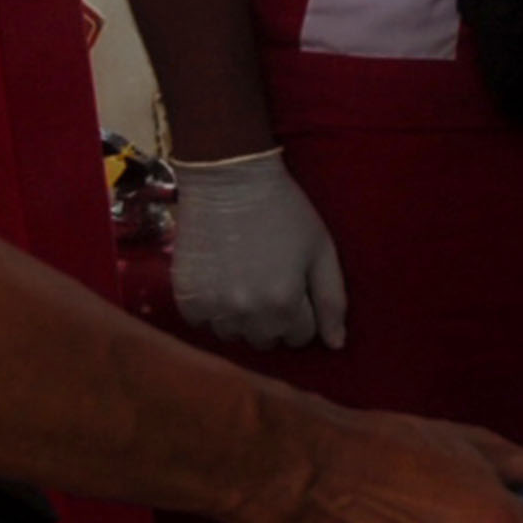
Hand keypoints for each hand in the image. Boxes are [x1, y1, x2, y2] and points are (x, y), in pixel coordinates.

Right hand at [169, 147, 347, 347]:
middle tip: (267, 281)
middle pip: (267, 340)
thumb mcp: (320, 248)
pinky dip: (210, 308)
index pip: (301, 336)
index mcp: (284, 303)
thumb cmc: (282, 209)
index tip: (294, 284)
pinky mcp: (186, 298)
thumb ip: (332, 300)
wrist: (227, 178)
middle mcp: (247, 313)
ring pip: (233, 335)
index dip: (302, 310)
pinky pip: (202, 322)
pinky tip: (218, 279)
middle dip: (273, 318)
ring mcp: (213, 307)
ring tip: (242, 279)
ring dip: (241, 317)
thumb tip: (337, 344)